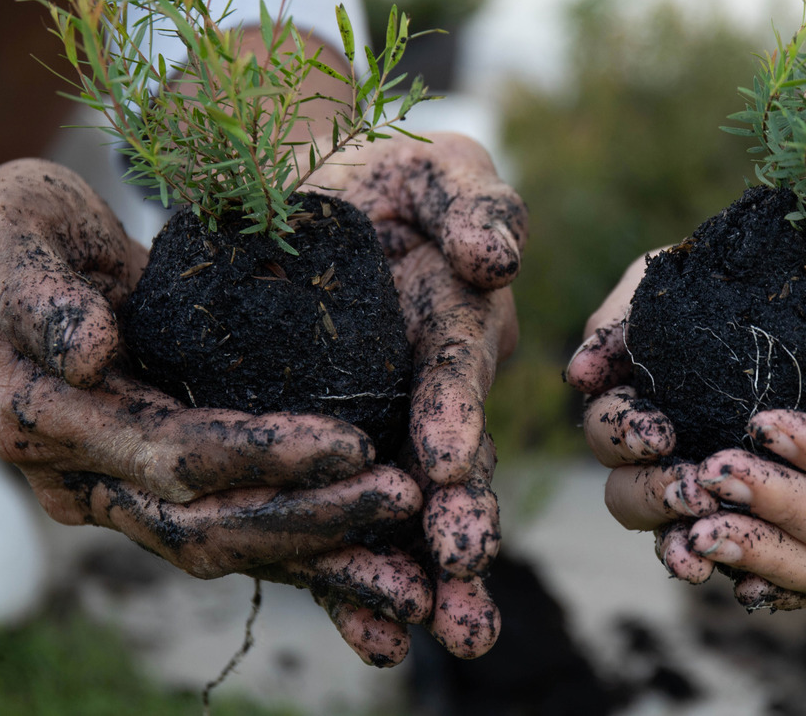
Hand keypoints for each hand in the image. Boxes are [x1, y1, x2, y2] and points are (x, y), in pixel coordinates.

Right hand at [0, 160, 430, 654]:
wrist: (6, 262)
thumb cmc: (7, 235)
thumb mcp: (5, 236)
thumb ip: (39, 295)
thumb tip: (91, 353)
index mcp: (42, 423)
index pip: (169, 457)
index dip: (261, 455)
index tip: (349, 442)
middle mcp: (81, 478)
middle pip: (205, 524)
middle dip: (310, 518)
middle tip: (405, 497)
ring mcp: (121, 490)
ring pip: (226, 543)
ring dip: (319, 547)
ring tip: (406, 538)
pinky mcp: (160, 484)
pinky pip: (238, 524)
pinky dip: (306, 540)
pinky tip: (376, 545)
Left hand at [317, 132, 524, 660]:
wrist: (307, 206)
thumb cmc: (385, 179)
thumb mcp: (435, 168)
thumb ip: (475, 202)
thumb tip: (498, 255)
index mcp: (462, 324)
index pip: (454, 370)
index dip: (453, 413)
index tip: (445, 462)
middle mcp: (437, 394)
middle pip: (450, 467)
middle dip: (458, 527)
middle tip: (463, 590)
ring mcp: (391, 433)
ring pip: (408, 511)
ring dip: (421, 574)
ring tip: (437, 638)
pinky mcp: (340, 456)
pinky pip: (348, 517)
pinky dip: (359, 576)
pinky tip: (371, 636)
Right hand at [565, 254, 726, 578]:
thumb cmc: (745, 278)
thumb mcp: (677, 283)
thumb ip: (623, 319)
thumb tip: (579, 373)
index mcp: (637, 406)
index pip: (608, 433)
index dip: (625, 437)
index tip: (660, 431)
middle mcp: (665, 457)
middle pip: (629, 496)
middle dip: (655, 495)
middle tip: (695, 486)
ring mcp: (710, 492)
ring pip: (674, 536)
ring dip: (680, 544)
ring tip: (703, 552)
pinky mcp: (761, 518)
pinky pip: (742, 561)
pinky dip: (739, 575)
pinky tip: (750, 581)